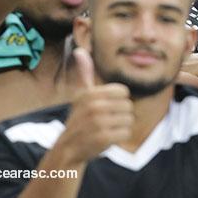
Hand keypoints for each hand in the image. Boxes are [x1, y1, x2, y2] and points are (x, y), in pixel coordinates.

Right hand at [55, 48, 132, 164]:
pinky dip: (119, 137)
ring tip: (105, 129)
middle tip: (105, 121)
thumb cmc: (80, 118)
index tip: (106, 107)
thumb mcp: (82, 94)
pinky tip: (107, 138)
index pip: (124, 92)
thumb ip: (85, 73)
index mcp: (90, 93)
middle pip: (128, 106)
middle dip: (120, 115)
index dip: (118, 101)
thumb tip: (80, 50)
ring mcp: (98, 122)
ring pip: (129, 120)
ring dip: (121, 126)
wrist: (69, 148)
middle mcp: (93, 106)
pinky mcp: (103, 138)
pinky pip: (126, 133)